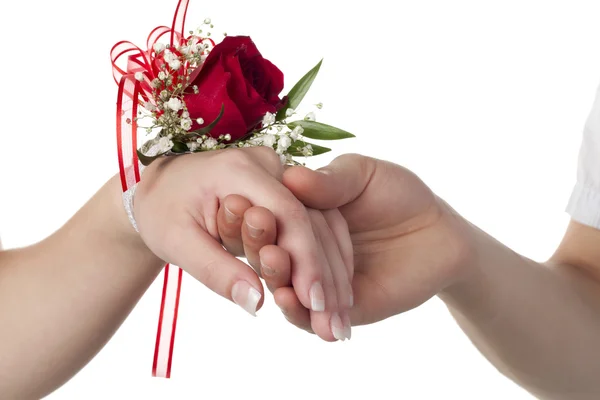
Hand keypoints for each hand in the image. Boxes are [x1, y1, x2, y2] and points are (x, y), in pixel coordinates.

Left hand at [133, 147, 352, 338]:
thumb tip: (256, 303)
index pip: (288, 214)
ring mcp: (279, 172)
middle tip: (334, 318)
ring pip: (317, 221)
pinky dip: (324, 255)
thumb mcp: (177, 242)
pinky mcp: (284, 186)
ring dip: (331, 268)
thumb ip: (216, 270)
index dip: (306, 260)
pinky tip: (336, 287)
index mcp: (239, 168)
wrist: (160, 189)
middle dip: (324, 271)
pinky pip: (312, 220)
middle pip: (310, 219)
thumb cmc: (162, 212)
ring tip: (339, 312)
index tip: (316, 301)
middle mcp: (267, 163)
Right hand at [262, 154, 472, 328]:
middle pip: (271, 252)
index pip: (269, 217)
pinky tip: (288, 299)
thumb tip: (291, 177)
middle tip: (255, 233)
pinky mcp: (338, 309)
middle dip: (259, 245)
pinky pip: (311, 315)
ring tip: (273, 262)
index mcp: (300, 215)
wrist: (438, 232)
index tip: (236, 203)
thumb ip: (330, 180)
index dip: (253, 212)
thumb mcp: (363, 175)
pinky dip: (296, 310)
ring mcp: (318, 282)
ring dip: (274, 276)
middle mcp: (302, 250)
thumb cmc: (399, 194)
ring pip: (286, 285)